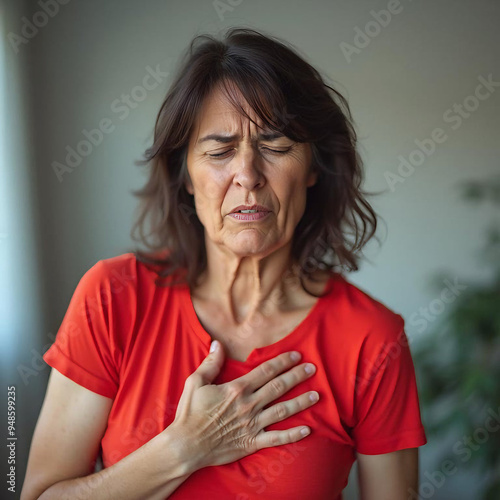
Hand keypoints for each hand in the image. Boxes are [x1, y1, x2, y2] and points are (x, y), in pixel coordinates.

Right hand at [168, 340, 318, 470]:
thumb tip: (217, 343)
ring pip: (282, 411)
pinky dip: (292, 435)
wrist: (186, 445)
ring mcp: (252, 424)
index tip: (296, 355)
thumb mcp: (195, 382)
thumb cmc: (190, 413)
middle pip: (278, 387)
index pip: (265, 371)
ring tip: (316, 395)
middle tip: (312, 368)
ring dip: (301, 402)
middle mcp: (249, 405)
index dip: (282, 362)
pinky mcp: (252, 443)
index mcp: (237, 389)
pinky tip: (307, 430)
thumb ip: (211, 363)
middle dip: (297, 376)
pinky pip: (276, 439)